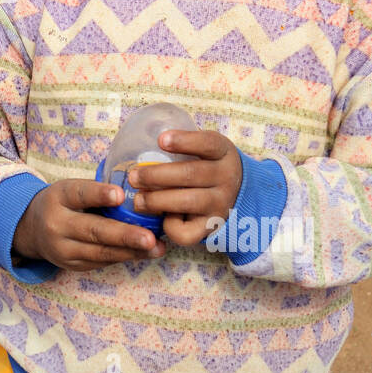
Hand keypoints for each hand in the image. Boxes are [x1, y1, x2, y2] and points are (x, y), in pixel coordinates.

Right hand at [12, 178, 165, 271]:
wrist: (32, 230)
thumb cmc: (62, 203)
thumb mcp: (70, 189)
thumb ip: (97, 191)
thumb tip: (139, 190)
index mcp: (58, 198)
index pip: (79, 194)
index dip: (99, 194)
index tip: (121, 194)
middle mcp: (57, 225)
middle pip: (93, 231)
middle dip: (124, 235)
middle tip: (149, 237)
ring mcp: (63, 249)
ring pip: (101, 252)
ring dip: (132, 251)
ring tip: (156, 248)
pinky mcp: (73, 265)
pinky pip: (102, 261)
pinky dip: (126, 257)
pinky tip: (146, 253)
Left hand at [129, 130, 243, 246]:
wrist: (237, 196)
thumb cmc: (207, 167)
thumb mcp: (204, 151)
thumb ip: (183, 147)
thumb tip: (141, 145)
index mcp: (223, 152)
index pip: (208, 143)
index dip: (184, 141)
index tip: (161, 140)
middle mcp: (226, 177)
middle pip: (190, 174)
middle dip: (156, 175)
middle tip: (133, 177)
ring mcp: (221, 203)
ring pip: (188, 201)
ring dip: (157, 201)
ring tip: (138, 200)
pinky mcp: (212, 226)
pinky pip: (189, 232)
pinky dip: (171, 226)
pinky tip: (163, 218)